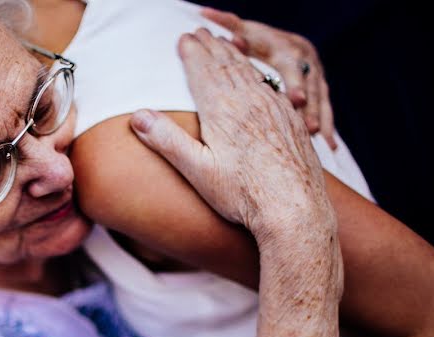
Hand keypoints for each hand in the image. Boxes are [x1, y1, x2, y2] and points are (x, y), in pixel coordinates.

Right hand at [129, 29, 332, 241]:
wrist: (295, 208)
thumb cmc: (243, 195)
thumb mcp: (197, 171)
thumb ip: (167, 141)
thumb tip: (138, 116)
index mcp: (223, 110)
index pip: (203, 71)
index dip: (192, 53)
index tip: (183, 38)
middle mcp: (250, 101)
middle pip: (226, 65)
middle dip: (211, 47)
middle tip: (199, 33)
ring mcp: (275, 108)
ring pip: (250, 72)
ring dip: (233, 55)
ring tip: (223, 45)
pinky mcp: (291, 120)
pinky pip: (270, 85)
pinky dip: (257, 72)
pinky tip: (256, 76)